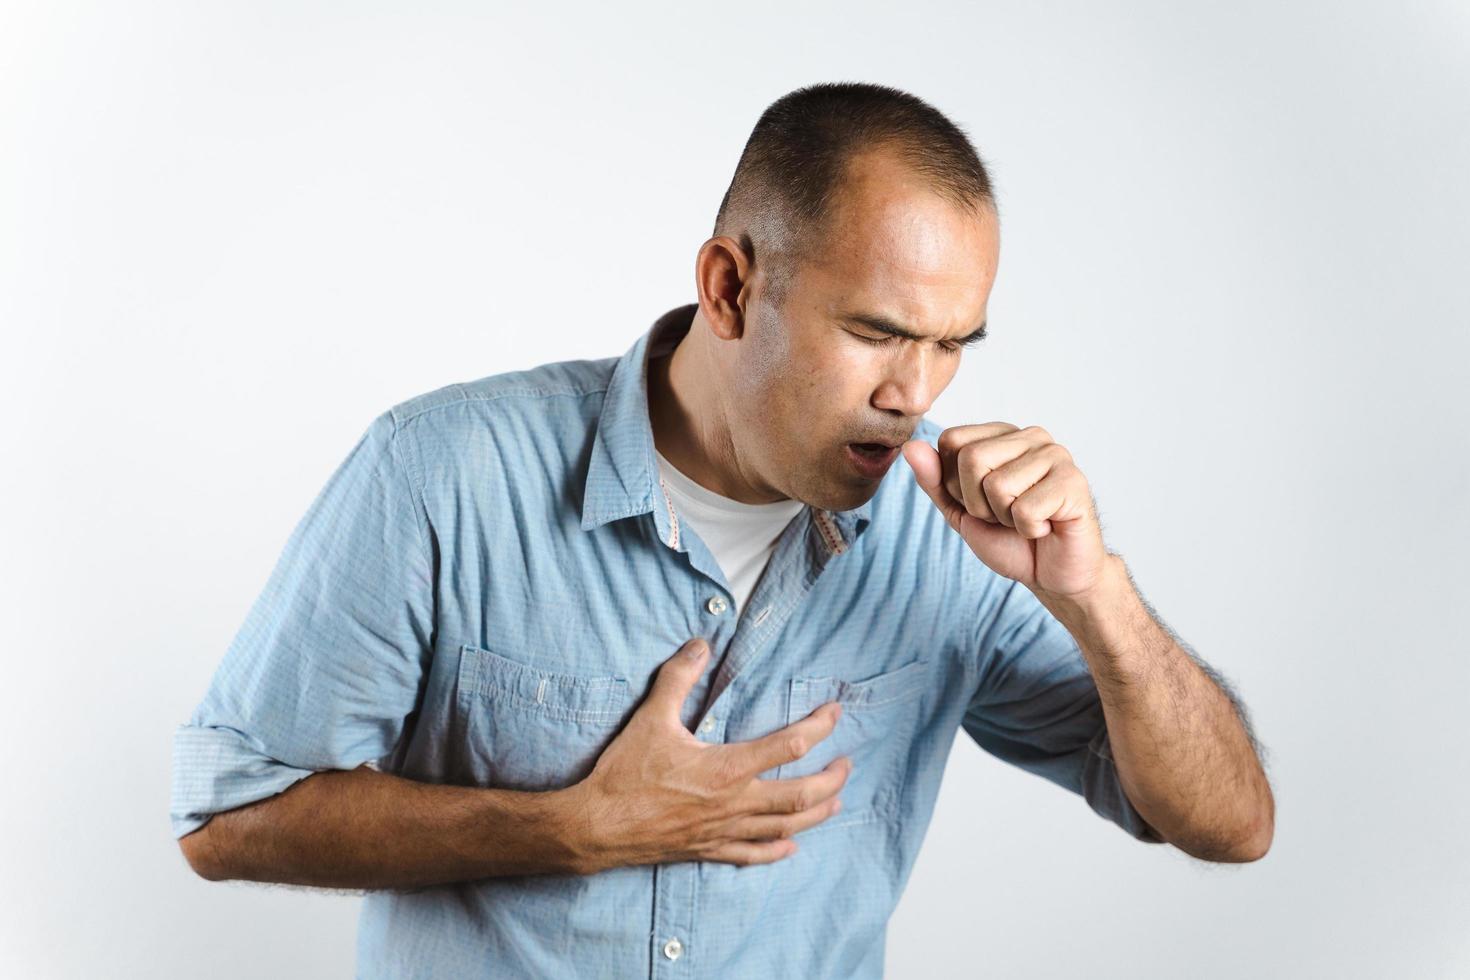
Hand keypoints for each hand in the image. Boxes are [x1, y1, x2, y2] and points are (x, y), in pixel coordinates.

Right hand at [563, 638, 851, 873]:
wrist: (597, 826)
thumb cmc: (624, 773)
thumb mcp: (651, 718)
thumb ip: (678, 678)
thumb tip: (699, 644)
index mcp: (727, 768)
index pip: (789, 745)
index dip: (819, 726)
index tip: (835, 713)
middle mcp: (734, 803)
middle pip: (801, 795)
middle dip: (831, 779)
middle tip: (846, 765)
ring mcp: (724, 830)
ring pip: (785, 827)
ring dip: (816, 814)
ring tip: (835, 802)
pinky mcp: (709, 850)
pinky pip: (753, 854)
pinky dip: (777, 850)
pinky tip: (790, 846)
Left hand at [902, 423, 1109, 600]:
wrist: (1052, 574)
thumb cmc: (1009, 540)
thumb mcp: (961, 511)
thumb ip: (935, 481)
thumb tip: (910, 446)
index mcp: (1001, 435)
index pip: (950, 441)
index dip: (956, 484)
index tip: (983, 502)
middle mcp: (1030, 435)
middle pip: (971, 458)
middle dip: (979, 503)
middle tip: (1006, 515)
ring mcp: (1055, 454)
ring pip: (997, 485)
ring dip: (1006, 518)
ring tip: (1028, 520)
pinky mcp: (1074, 481)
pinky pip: (1024, 508)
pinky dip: (1028, 529)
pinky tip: (1046, 526)